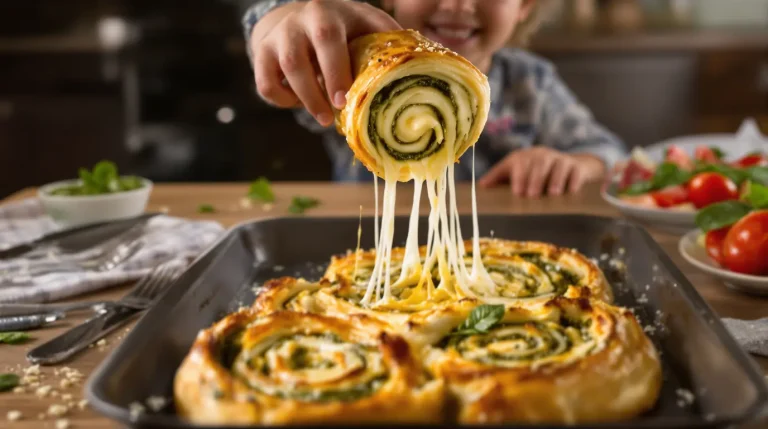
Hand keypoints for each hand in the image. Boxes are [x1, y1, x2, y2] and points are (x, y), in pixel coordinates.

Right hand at [250, 0, 400, 125]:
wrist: (294, 15)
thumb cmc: (342, 26)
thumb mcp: (364, 23)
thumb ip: (388, 39)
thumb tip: (425, 63)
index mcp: (328, 14)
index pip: (327, 38)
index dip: (335, 70)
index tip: (344, 100)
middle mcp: (298, 22)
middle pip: (297, 59)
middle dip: (314, 91)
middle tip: (331, 116)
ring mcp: (276, 38)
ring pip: (282, 73)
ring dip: (304, 100)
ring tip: (322, 118)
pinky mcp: (260, 54)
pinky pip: (266, 84)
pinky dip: (283, 100)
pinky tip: (301, 103)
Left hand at [478, 147, 605, 197]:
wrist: (569, 165)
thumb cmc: (535, 173)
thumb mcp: (516, 171)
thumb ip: (499, 177)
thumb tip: (481, 186)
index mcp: (525, 157)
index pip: (520, 162)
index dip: (518, 176)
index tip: (517, 192)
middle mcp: (542, 155)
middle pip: (539, 163)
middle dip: (535, 179)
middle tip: (532, 195)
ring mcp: (560, 159)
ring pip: (558, 166)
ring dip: (555, 179)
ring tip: (552, 194)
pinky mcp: (576, 166)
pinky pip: (575, 171)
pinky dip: (574, 181)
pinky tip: (571, 191)